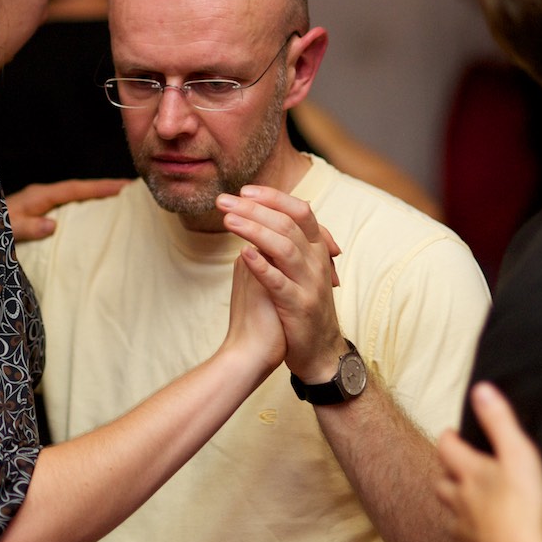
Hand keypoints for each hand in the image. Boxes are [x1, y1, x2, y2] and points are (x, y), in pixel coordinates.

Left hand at [5, 178, 129, 241]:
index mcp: (39, 196)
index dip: (100, 187)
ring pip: (74, 197)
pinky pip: (67, 208)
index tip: (124, 186)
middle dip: (104, 188)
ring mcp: (40, 204)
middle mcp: (42, 196)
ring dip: (95, 197)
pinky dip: (83, 208)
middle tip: (131, 190)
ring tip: (119, 201)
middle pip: (79, 189)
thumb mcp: (7, 229)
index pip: (75, 189)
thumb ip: (28, 227)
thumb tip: (52, 225)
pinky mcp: (39, 213)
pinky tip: (93, 216)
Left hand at [215, 185, 342, 382]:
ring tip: (228, 221)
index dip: (273, 197)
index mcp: (317, 248)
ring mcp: (310, 284)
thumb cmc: (299, 305)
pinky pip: (280, 282)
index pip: (299, 210)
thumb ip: (283, 243)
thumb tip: (256, 216)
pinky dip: (262, 266)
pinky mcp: (299, 306)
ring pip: (285, 247)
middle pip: (288, 224)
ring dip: (254, 230)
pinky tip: (243, 254)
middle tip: (223, 201)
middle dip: (254, 209)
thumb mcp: (297, 269)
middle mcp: (317, 261)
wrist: (317, 350)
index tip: (243, 191)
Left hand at [436, 383, 541, 541]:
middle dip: (448, 473)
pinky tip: (482, 538)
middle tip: (460, 468)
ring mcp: (463, 531)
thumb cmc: (522, 505)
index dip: (449, 439)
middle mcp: (459, 501)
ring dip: (456, 506)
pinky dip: (469, 536)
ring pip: (451, 514)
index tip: (454, 435)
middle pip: (442, 483)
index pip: (446, 448)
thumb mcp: (518, 454)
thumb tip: (481, 389)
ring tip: (470, 503)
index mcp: (469, 473)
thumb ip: (499, 422)